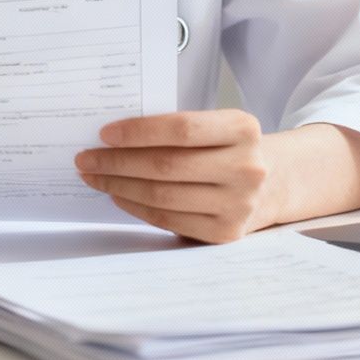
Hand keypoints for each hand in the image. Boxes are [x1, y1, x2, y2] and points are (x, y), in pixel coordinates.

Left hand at [75, 110, 275, 242]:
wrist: (273, 182)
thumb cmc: (230, 148)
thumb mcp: (218, 127)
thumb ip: (178, 130)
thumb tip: (114, 138)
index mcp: (243, 128)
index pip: (181, 129)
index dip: (138, 132)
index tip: (105, 134)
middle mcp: (246, 167)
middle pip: (166, 166)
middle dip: (117, 162)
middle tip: (86, 159)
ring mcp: (238, 204)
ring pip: (162, 196)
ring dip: (120, 186)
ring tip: (96, 177)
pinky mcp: (225, 233)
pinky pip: (168, 219)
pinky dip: (137, 207)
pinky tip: (119, 195)